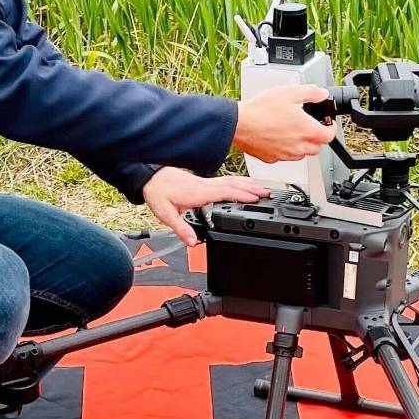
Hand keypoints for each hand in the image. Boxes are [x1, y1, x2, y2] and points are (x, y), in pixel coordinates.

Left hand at [142, 167, 270, 246]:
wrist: (150, 176)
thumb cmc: (157, 192)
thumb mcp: (166, 214)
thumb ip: (181, 228)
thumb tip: (193, 242)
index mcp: (199, 193)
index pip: (225, 193)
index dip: (242, 195)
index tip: (257, 198)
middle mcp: (204, 185)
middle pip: (233, 185)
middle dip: (252, 189)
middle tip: (268, 193)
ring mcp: (204, 182)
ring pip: (230, 181)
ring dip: (247, 184)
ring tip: (261, 188)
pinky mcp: (202, 181)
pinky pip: (224, 180)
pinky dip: (237, 182)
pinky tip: (241, 184)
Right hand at [233, 84, 336, 163]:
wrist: (238, 124)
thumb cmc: (260, 110)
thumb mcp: (289, 92)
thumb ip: (310, 93)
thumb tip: (322, 94)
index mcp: (306, 130)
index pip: (329, 136)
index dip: (332, 129)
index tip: (328, 125)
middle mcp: (298, 146)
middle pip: (317, 147)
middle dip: (317, 138)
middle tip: (310, 127)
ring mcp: (285, 155)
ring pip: (302, 154)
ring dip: (302, 145)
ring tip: (293, 132)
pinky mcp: (272, 158)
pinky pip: (285, 157)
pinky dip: (286, 149)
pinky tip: (278, 138)